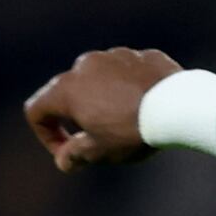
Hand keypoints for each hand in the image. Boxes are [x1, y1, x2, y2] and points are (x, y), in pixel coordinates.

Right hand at [23, 48, 180, 170]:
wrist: (178, 106)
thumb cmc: (133, 131)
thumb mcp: (100, 151)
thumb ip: (75, 155)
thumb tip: (64, 161)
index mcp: (67, 89)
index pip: (37, 110)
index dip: (45, 135)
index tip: (67, 151)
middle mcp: (85, 65)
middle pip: (68, 92)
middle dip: (77, 116)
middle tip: (99, 139)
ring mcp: (114, 56)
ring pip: (100, 79)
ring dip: (104, 99)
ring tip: (128, 122)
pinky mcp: (141, 55)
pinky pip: (128, 72)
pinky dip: (130, 87)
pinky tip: (147, 106)